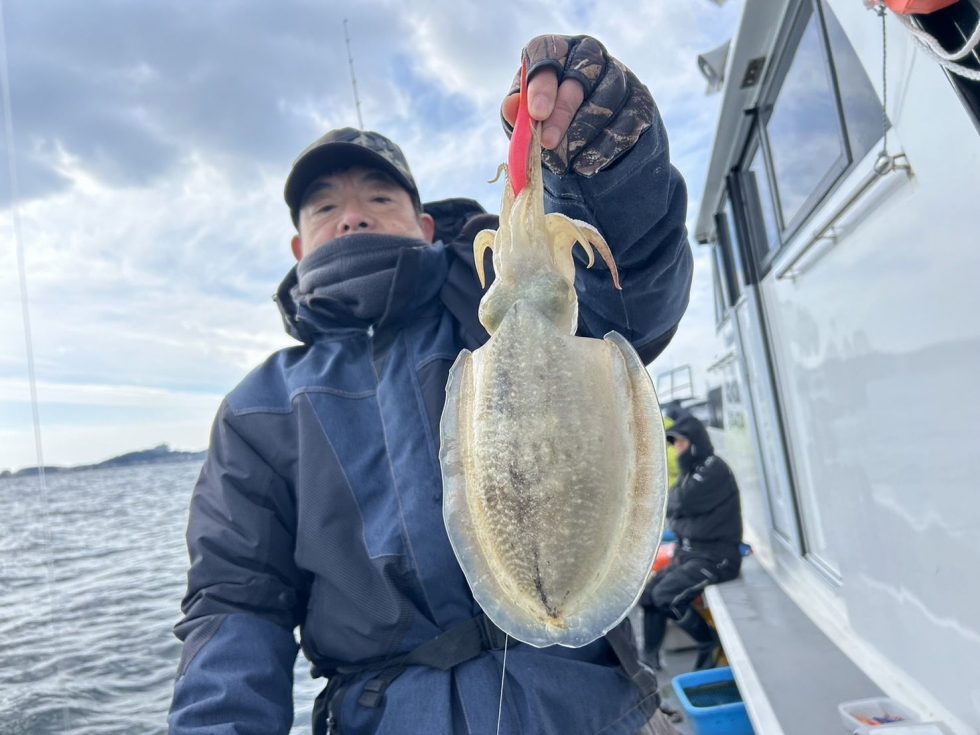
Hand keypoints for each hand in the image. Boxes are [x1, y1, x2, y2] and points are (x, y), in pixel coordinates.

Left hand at [500, 35, 654, 176]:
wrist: (590, 145)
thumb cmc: (549, 123)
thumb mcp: (527, 119)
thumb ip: (516, 113)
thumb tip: (511, 107)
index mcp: (556, 50)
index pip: (548, 53)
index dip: (542, 84)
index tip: (537, 114)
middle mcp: (590, 55)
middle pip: (578, 79)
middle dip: (561, 115)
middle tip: (547, 144)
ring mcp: (619, 76)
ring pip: (605, 102)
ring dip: (582, 136)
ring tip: (564, 162)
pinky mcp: (640, 101)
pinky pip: (625, 124)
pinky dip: (603, 148)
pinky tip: (585, 166)